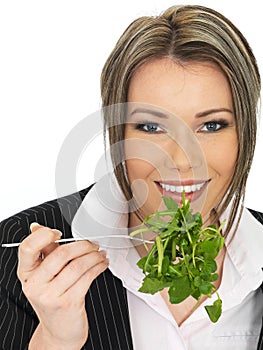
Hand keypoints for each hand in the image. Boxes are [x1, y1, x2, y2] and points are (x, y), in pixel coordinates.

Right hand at [17, 223, 108, 349]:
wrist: (59, 331)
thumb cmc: (53, 298)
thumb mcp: (43, 276)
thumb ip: (45, 251)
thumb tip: (37, 227)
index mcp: (26, 273)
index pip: (28, 248)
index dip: (43, 235)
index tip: (58, 232)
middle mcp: (35, 285)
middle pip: (60, 254)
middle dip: (82, 245)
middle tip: (92, 244)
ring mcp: (51, 295)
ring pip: (78, 265)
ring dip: (94, 256)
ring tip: (100, 253)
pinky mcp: (69, 303)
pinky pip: (88, 277)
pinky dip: (98, 267)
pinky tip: (102, 264)